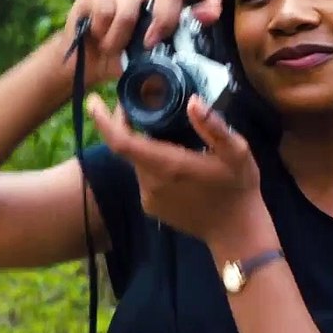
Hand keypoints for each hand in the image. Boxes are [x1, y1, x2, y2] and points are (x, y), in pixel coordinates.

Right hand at [63, 0, 224, 88]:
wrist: (85, 62)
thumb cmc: (123, 59)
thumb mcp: (152, 61)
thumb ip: (172, 55)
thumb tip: (195, 63)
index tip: (214, 10)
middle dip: (163, 21)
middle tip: (148, 45)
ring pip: (131, 5)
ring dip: (121, 37)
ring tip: (113, 46)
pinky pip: (106, 9)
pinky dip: (103, 32)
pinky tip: (98, 36)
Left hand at [85, 90, 271, 248]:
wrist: (236, 231)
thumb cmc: (239, 188)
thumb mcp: (237, 151)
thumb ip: (213, 126)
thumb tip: (193, 101)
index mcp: (168, 166)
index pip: (122, 142)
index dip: (104, 121)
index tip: (94, 101)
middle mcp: (151, 183)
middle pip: (126, 148)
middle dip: (128, 125)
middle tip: (142, 104)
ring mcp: (149, 198)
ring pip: (137, 162)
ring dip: (143, 145)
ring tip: (163, 128)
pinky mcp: (151, 208)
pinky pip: (144, 178)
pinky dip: (151, 163)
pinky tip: (173, 158)